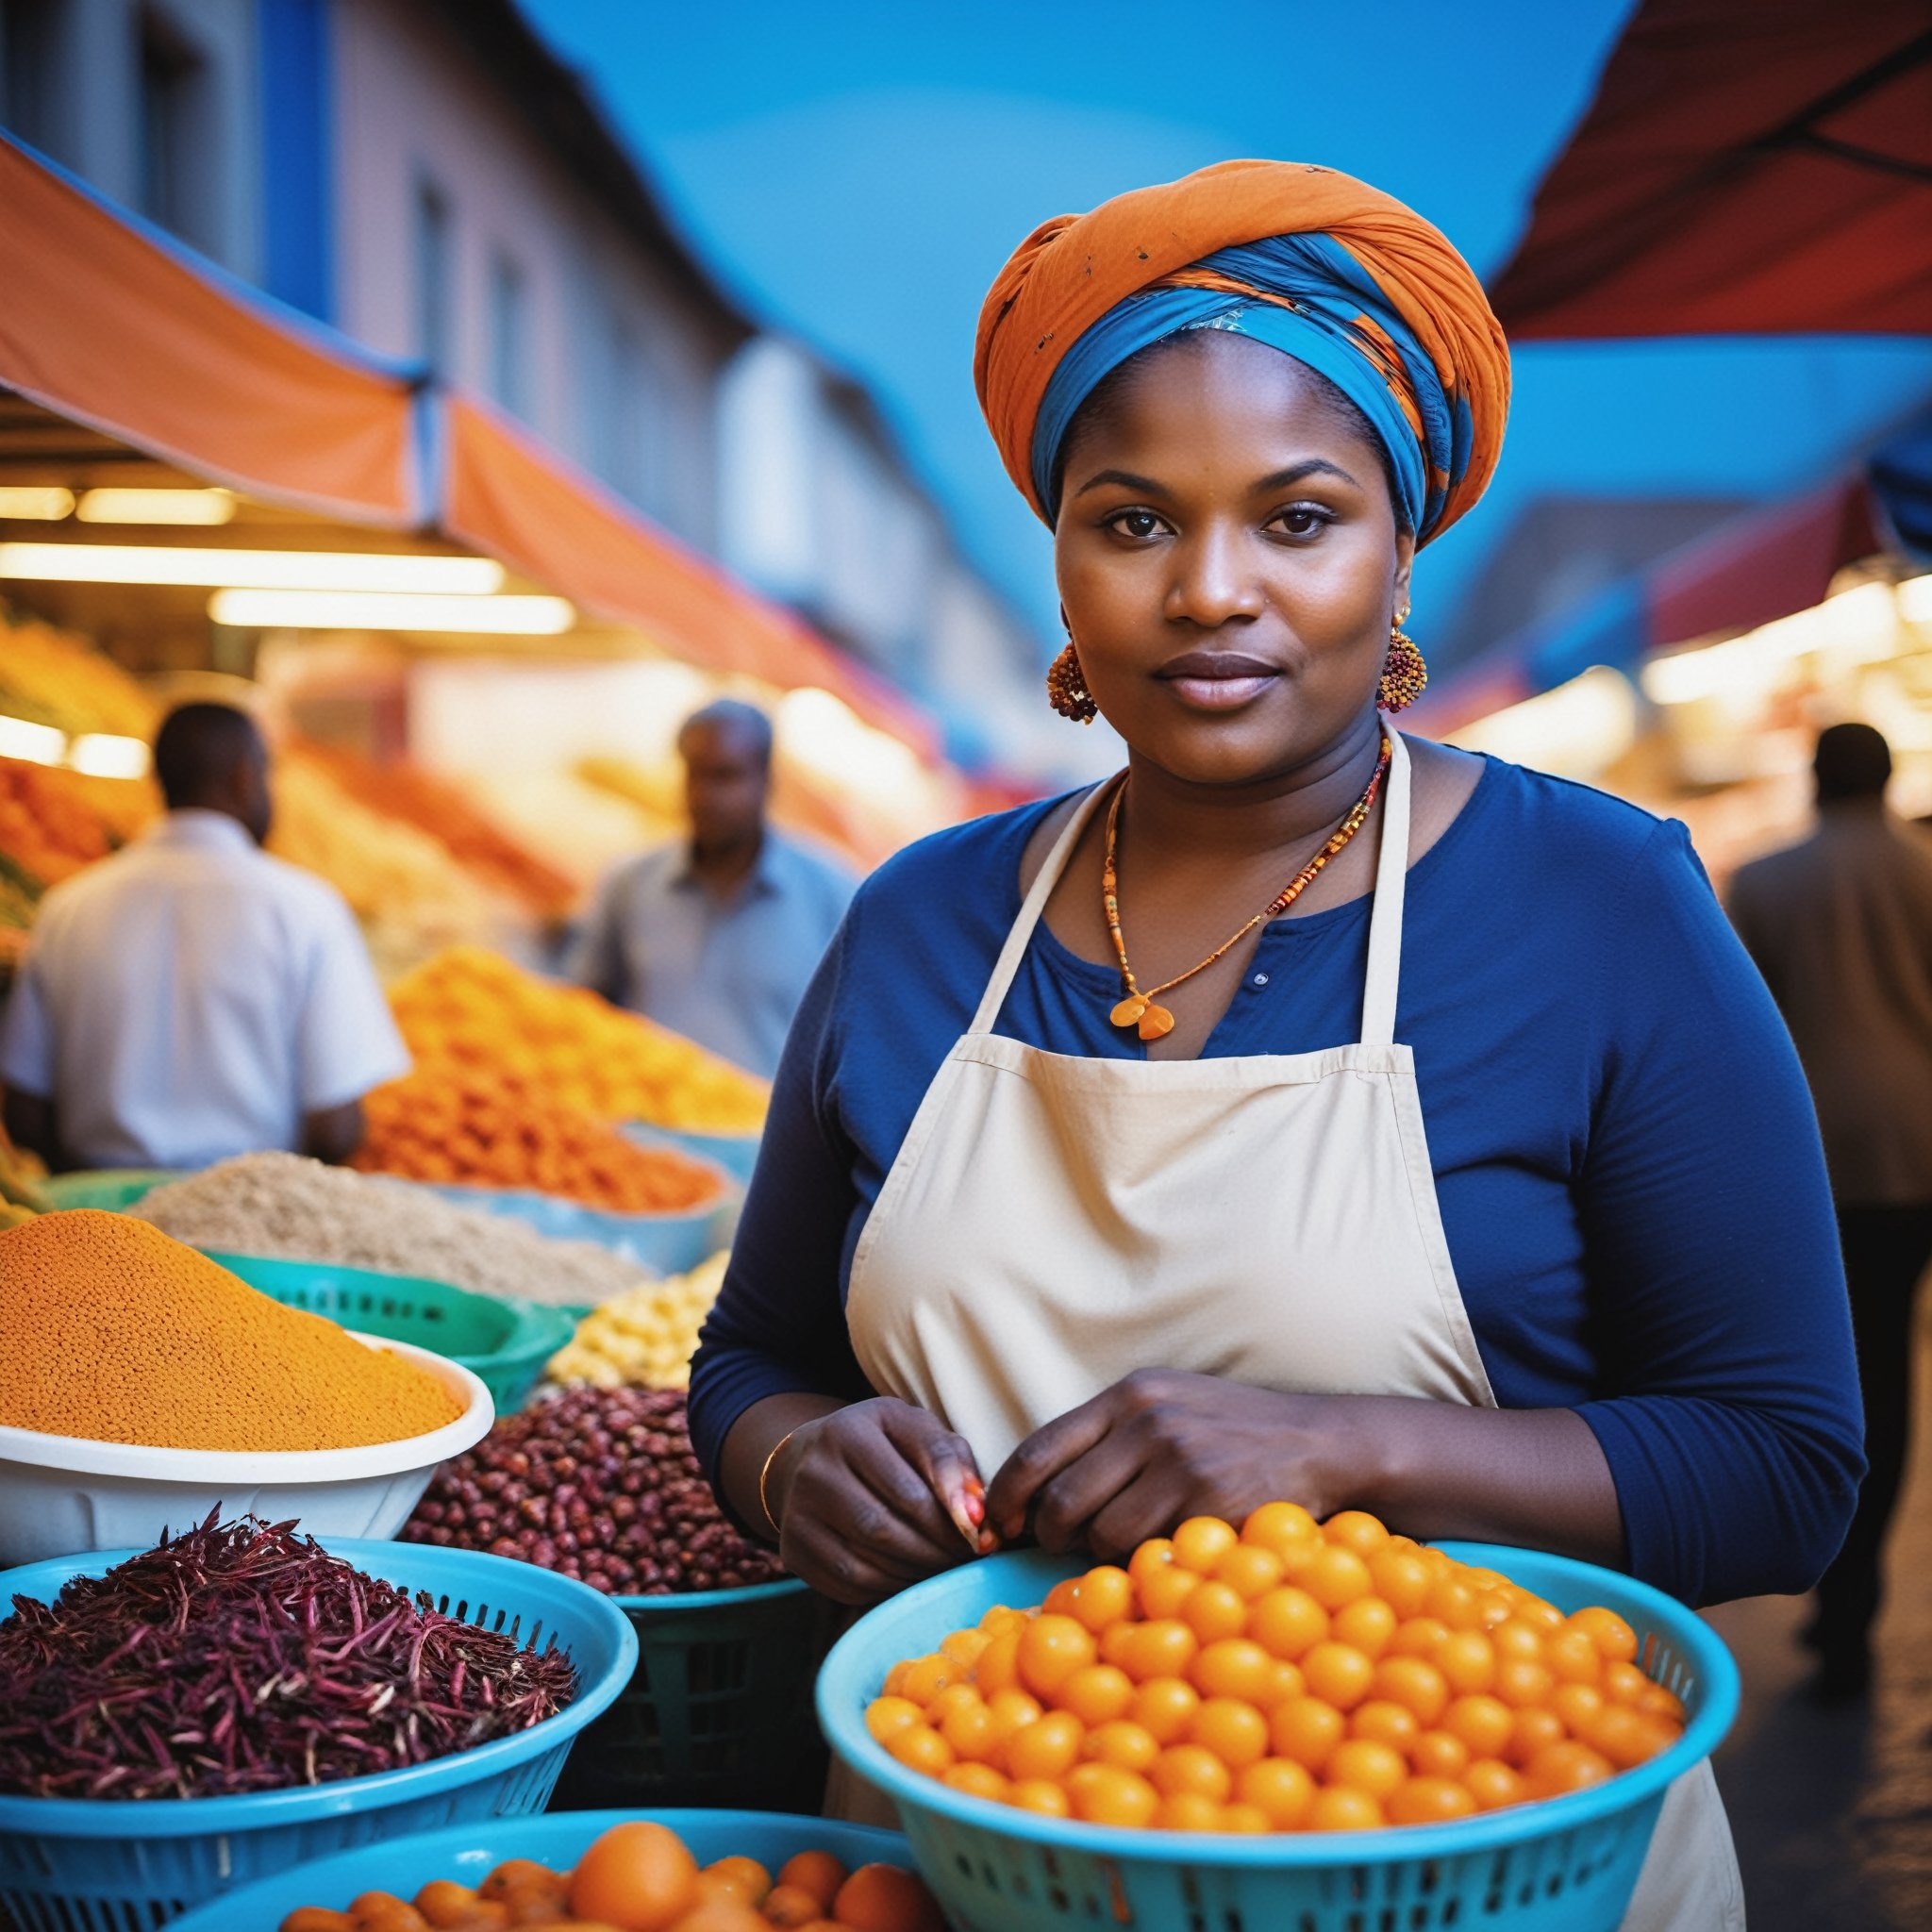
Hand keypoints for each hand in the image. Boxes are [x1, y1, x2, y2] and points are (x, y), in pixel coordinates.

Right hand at [768, 1398, 983, 1605]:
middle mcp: (816, 1470)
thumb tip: (975, 1511)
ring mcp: (798, 1513)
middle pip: (885, 1528)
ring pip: (866, 1561)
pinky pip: (847, 1583)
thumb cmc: (878, 1444)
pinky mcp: (793, 1549)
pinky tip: (908, 1576)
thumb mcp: (914, 1430)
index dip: (950, 1516)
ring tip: (943, 1566)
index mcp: (850, 1431)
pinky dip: (887, 1587)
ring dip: (915, 1572)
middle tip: (964, 1556)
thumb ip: (951, 1460)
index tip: (978, 1532)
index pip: (909, 1485)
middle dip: (935, 1549)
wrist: (807, 1460)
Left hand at [987, 1369, 1364, 1562]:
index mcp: (1129, 1395)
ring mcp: (1180, 1462)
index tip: (996, 1526)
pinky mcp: (1209, 1504)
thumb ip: (1107, 1438)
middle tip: (1058, 1548)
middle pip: (1060, 1499)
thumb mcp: (1167, 1407)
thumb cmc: (1231, 1433)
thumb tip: (1033, 1495)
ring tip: (1123, 1548)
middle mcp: (1149, 1422)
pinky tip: (1160, 1555)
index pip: (1037, 1449)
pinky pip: (1148, 1553)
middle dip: (1048, 1536)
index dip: (1004, 1498)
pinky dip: (1143, 1565)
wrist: (1320, 1442)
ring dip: (1100, 1555)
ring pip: (1100, 1534)